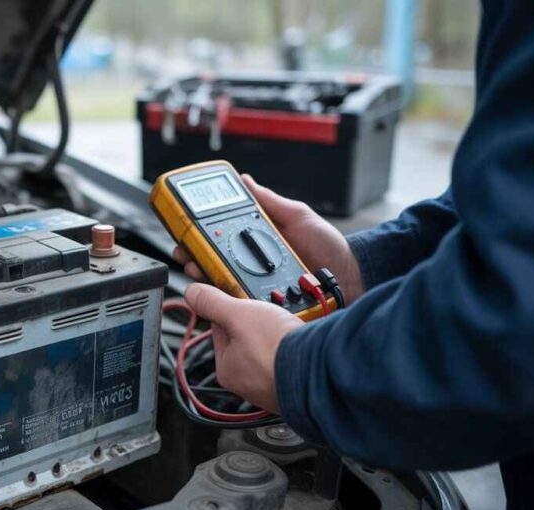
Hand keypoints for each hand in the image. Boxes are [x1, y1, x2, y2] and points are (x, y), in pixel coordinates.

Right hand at [173, 174, 364, 303]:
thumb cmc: (328, 246)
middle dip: (194, 257)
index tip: (183, 233)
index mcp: (256, 241)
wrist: (350, 277)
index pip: (219, 238)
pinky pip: (242, 303)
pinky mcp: (266, 304)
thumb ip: (270, 200)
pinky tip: (219, 293)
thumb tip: (245, 181)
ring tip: (197, 270)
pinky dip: (228, 300)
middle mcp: (253, 264)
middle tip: (185, 254)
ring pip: (222, 284)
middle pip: (213, 262)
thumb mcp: (298, 215)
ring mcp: (257, 285)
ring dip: (204, 277)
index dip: (198, 236)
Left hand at [184, 283, 303, 413]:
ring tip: (286, 323)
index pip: (220, 329)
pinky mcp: (295, 381)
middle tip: (270, 311)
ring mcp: (273, 382)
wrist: (319, 369)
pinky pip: (290, 356)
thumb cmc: (276, 349)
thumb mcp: (239, 315)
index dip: (231, 308)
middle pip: (247, 337)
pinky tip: (299, 336)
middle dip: (259, 321)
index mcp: (227, 368)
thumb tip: (191, 293)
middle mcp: (248, 380)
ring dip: (278, 331)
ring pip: (271, 346)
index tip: (240, 296)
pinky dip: (294, 344)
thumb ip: (213, 302)